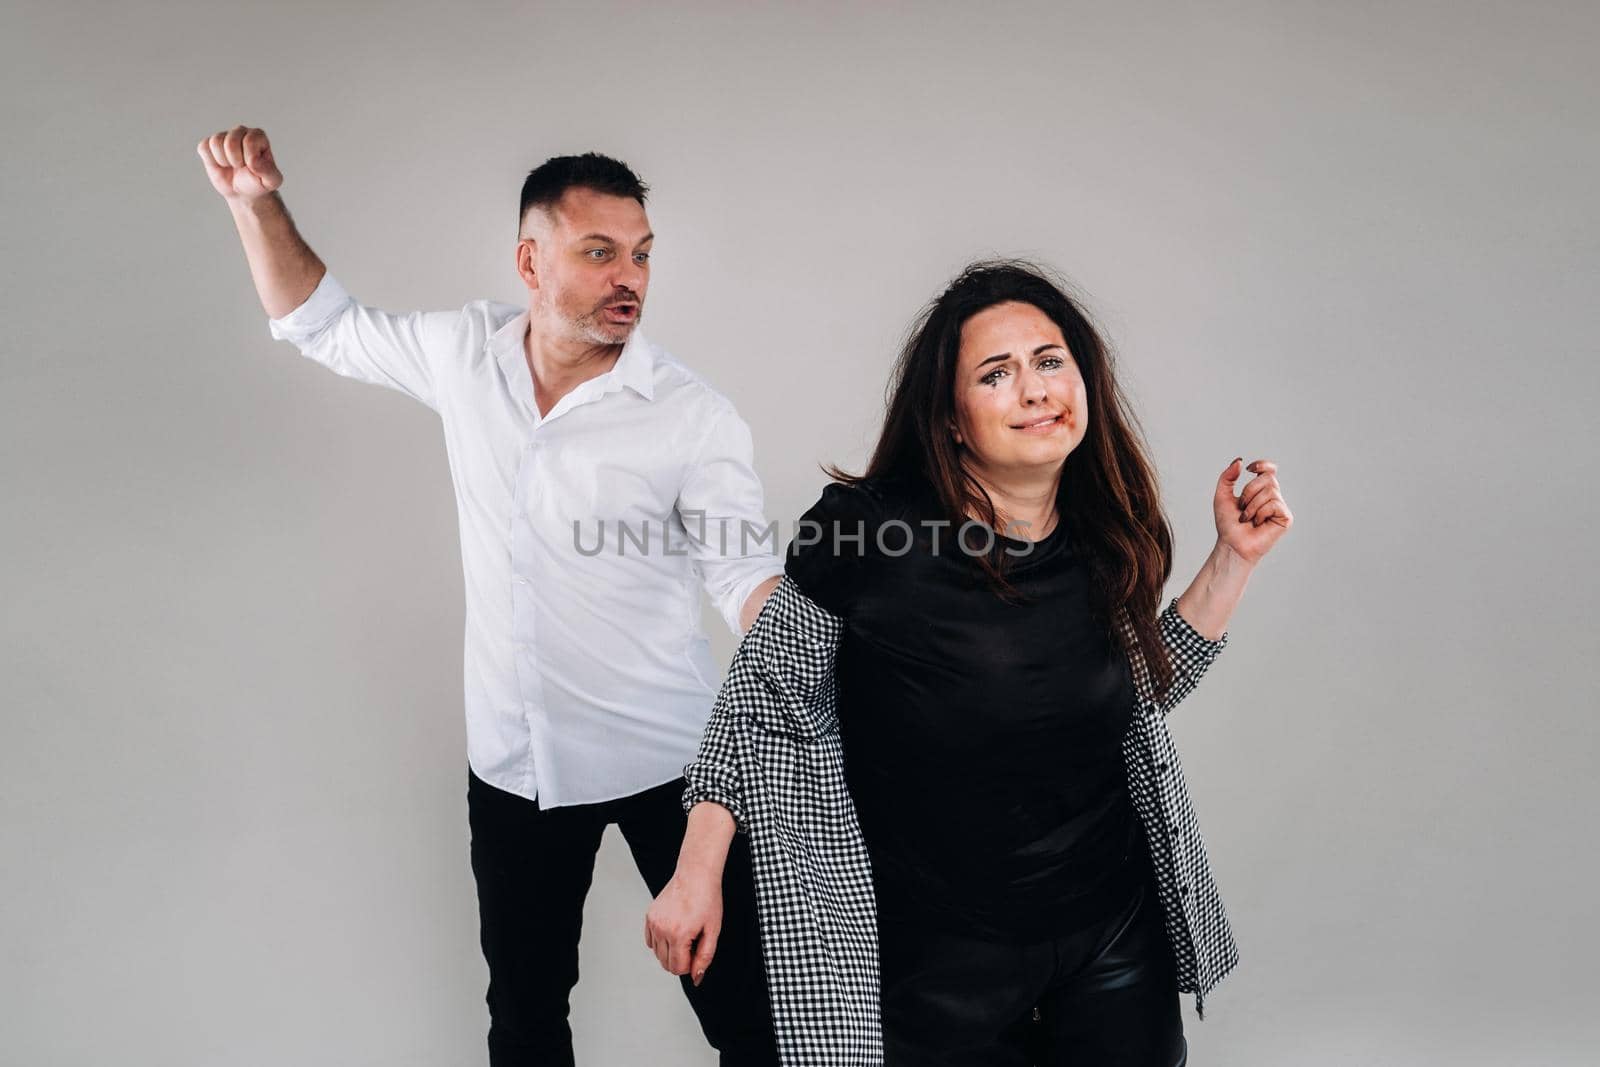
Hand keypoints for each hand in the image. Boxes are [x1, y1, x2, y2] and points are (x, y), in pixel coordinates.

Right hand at [196, 126, 282, 201]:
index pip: (249, 142)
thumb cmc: (258, 183)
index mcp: (258, 135)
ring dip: (223, 161)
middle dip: (235, 161)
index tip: (253, 167)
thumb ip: (268, 171)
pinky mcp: (209, 143)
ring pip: (216, 143)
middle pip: (230, 142)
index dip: (249, 160)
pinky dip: (211, 160)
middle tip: (240, 167)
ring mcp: (224, 135)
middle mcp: (241, 131)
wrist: (243, 191)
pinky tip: (221, 164)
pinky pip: (204, 148)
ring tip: (231, 165)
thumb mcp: (271, 181)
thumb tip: (253, 160)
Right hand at [644, 868, 721, 986]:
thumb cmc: (707, 899)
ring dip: (671, 950)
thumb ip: (705, 957)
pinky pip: (650, 941)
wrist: (696, 874)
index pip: (677, 968)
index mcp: (678, 934)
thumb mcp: (713, 931)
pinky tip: (674, 930)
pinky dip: (661, 941)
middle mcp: (661, 929)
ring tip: (685, 933)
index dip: (690, 965)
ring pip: (657, 954)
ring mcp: (653, 922)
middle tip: (694, 941)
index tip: (698, 950)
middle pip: (666, 963)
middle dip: (681, 959)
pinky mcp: (649, 916)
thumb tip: (695, 978)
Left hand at [1214, 457, 1292, 564]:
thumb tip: (1240, 460)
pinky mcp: (1286, 518)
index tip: (1249, 469)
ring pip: (1270, 491)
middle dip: (1249, 491)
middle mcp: (1273, 497)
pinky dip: (1260, 513)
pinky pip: (1274, 504)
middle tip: (1242, 507)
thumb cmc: (1228, 524)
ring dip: (1252, 505)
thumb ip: (1228, 477)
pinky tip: (1257, 523)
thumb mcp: (1222, 496)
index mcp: (1260, 491)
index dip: (1262, 465)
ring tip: (1247, 518)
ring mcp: (1280, 507)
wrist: (1231, 544)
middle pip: (1268, 478)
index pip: (1269, 470)